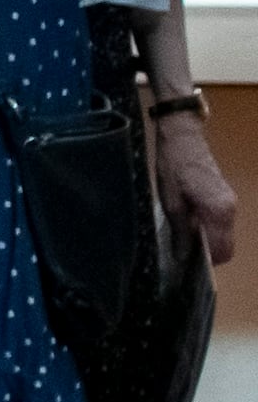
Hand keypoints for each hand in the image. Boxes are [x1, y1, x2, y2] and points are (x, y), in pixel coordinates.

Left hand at [166, 116, 239, 269]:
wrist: (184, 139)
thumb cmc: (174, 168)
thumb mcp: (171, 203)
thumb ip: (181, 232)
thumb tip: (183, 256)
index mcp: (218, 212)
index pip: (222, 251)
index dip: (206, 262)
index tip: (188, 262)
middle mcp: (230, 209)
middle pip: (226, 245)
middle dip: (207, 253)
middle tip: (183, 251)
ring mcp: (230, 202)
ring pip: (225, 234)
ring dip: (208, 240)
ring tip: (183, 237)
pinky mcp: (226, 197)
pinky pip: (222, 223)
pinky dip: (210, 229)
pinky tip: (190, 224)